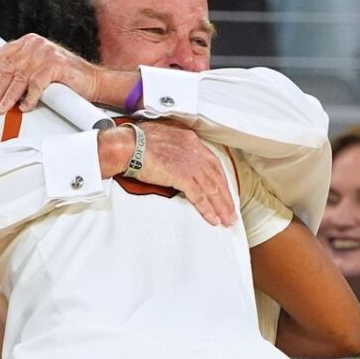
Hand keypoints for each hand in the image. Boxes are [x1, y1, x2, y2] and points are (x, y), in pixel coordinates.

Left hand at [0, 33, 134, 114]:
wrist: (94, 81)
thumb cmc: (68, 78)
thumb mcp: (40, 69)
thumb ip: (23, 71)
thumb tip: (1, 85)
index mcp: (30, 42)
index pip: (3, 56)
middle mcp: (36, 44)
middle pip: (9, 69)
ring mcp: (46, 52)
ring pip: (19, 78)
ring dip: (9, 98)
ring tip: (3, 109)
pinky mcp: (55, 64)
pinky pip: (35, 84)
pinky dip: (29, 98)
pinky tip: (26, 107)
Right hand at [99, 120, 235, 226]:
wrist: (129, 145)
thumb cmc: (138, 141)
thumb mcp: (164, 138)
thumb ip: (176, 149)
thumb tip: (176, 161)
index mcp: (191, 141)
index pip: (213, 163)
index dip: (221, 180)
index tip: (224, 192)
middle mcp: (195, 151)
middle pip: (217, 177)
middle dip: (225, 197)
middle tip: (231, 211)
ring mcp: (190, 164)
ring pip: (212, 189)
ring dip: (221, 207)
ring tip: (226, 219)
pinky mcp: (183, 177)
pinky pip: (200, 197)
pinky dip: (207, 209)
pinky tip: (213, 219)